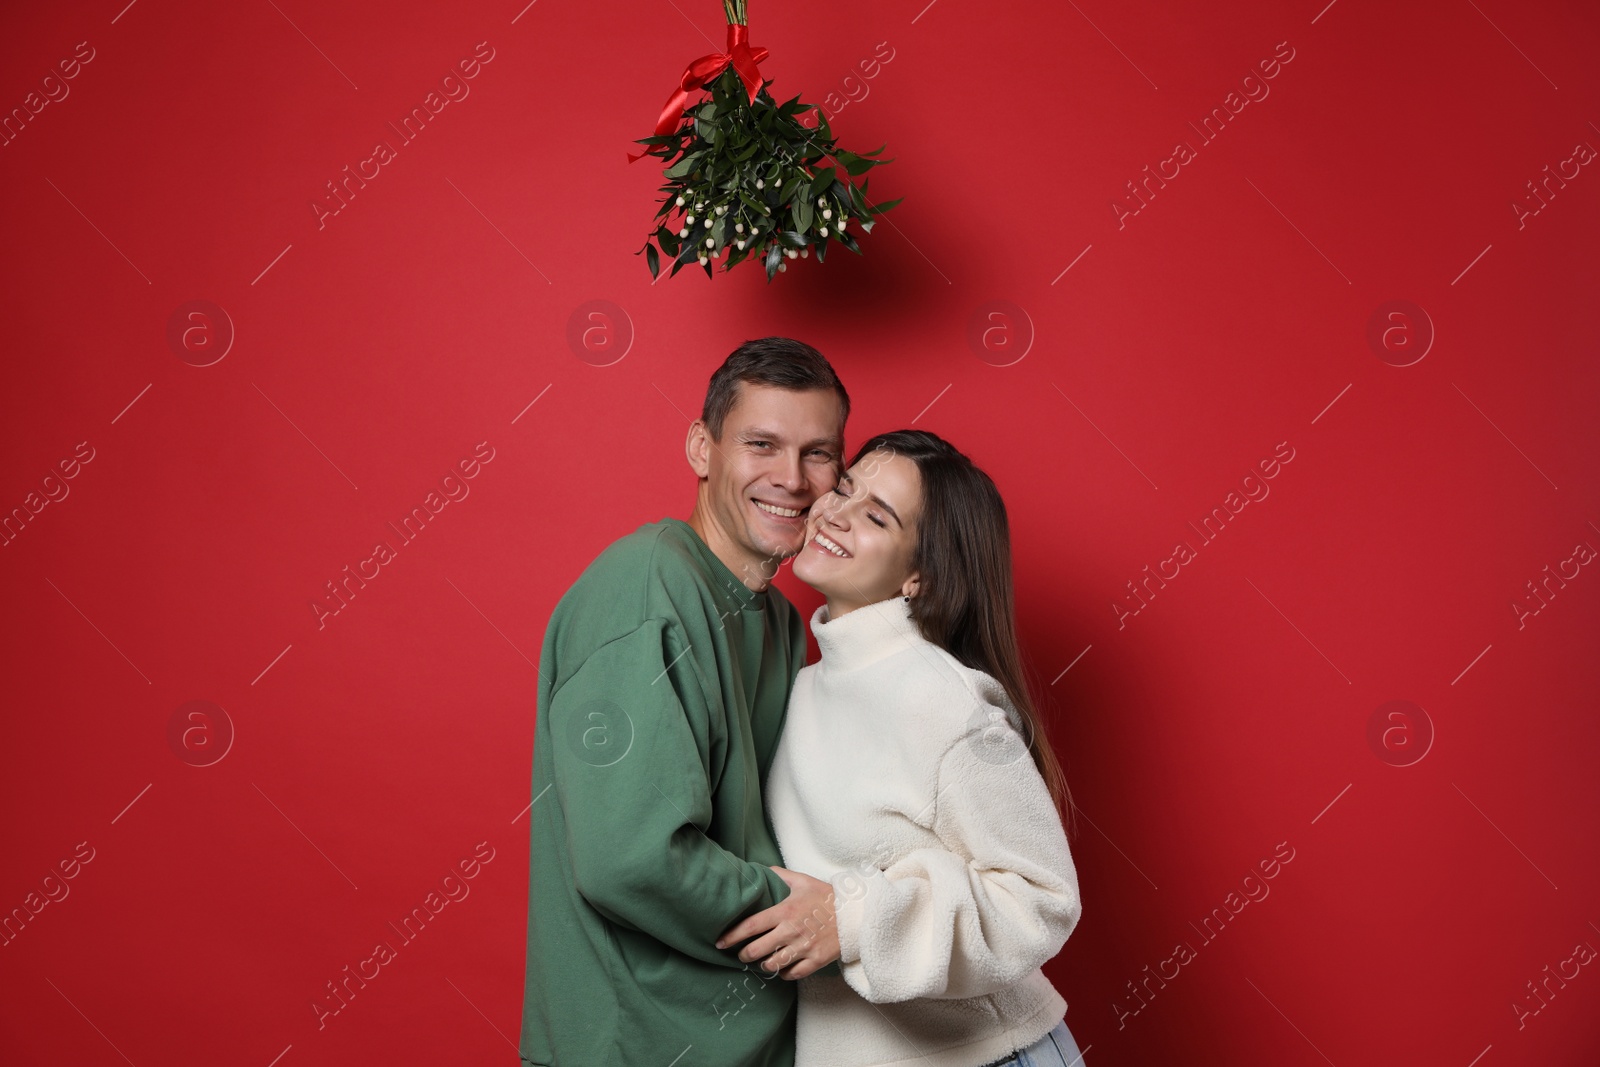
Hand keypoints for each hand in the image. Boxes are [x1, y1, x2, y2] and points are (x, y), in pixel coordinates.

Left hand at [714, 867, 839, 979]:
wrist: (855, 913)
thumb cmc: (826, 897)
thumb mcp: (802, 881)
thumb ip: (779, 875)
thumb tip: (758, 869)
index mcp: (785, 911)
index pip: (750, 926)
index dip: (731, 936)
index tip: (720, 942)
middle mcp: (791, 931)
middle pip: (756, 950)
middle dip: (743, 954)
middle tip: (741, 953)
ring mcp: (804, 948)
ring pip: (772, 965)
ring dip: (763, 965)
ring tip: (761, 960)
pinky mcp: (815, 960)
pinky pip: (791, 974)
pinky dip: (783, 973)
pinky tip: (781, 967)